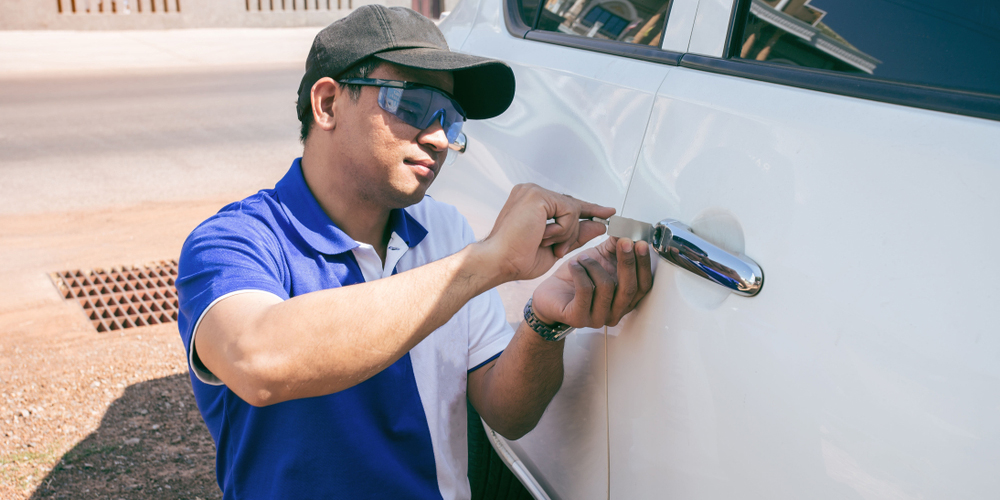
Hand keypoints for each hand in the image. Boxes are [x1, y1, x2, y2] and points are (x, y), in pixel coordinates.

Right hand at [481, 184, 614, 281]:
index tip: (607, 212)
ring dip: (565, 233)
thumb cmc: (517, 259)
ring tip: (543, 242)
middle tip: (555, 244)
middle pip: (572, 206)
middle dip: (574, 229)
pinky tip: (543, 236)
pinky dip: (562, 230)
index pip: (566, 203)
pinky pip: (569, 211)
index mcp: (531, 203)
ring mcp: (533, 191)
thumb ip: (576, 234)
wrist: (499, 262)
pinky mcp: (537, 195)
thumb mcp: (556, 247)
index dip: (588, 210)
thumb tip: (600, 225)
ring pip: (573, 209)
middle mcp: (531, 192)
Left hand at [531, 236, 652, 327]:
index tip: (641, 243)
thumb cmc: (575, 280)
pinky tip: (573, 264)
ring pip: (607, 287)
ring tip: (582, 257)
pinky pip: (585, 291)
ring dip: (594, 266)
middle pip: (630, 289)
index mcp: (624, 301)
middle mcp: (614, 313)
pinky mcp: (578, 319)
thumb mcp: (599, 259)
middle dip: (628, 262)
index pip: (643, 285)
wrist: (549, 296)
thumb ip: (615, 248)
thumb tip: (628, 231)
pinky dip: (580, 272)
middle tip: (622, 241)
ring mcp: (597, 319)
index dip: (644, 264)